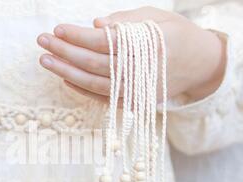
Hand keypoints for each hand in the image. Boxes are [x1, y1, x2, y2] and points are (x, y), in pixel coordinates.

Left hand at [37, 6, 225, 102]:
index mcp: (146, 45)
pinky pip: (102, 98)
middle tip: (42, 42)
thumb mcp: (156, 17)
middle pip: (92, 63)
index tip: (57, 29)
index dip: (77, 36)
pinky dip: (81, 89)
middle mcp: (140, 70)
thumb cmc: (176, 34)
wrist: (200, 65)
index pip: (102, 42)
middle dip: (64, 52)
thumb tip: (94, 26)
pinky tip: (65, 79)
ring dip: (66, 72)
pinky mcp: (134, 102)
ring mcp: (136, 90)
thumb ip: (125, 21)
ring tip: (46, 60)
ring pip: (93, 83)